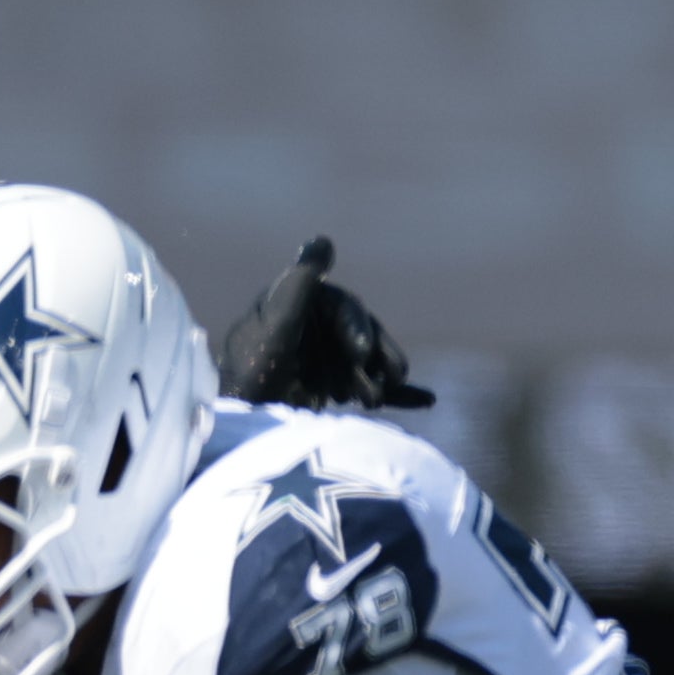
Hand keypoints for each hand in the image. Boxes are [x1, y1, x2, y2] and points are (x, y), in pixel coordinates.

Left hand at [215, 237, 434, 411]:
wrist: (246, 434)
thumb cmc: (254, 378)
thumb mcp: (277, 327)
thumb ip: (300, 284)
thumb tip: (323, 240)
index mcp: (293, 308)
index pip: (340, 306)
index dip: (356, 326)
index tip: (361, 352)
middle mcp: (312, 331)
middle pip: (361, 333)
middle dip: (372, 358)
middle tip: (374, 385)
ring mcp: (325, 362)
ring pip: (371, 360)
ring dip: (382, 377)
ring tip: (377, 399)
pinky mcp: (335, 391)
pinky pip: (375, 386)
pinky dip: (400, 394)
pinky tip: (426, 399)